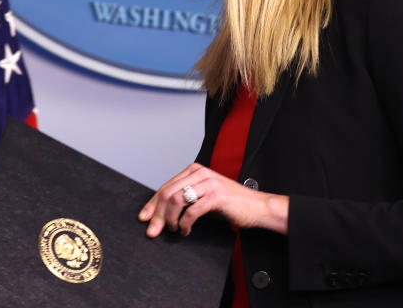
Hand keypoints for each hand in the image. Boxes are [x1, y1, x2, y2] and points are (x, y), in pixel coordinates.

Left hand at [138, 163, 288, 236]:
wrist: (258, 208)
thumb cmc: (231, 204)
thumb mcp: (204, 197)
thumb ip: (186, 199)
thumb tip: (161, 213)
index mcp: (194, 171)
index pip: (166, 187)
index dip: (153, 204)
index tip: (144, 217)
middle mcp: (200, 173)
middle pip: (168, 193)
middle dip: (157, 214)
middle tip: (152, 231)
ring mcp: (208, 183)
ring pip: (176, 200)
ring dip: (171, 219)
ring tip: (174, 230)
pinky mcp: (216, 196)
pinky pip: (191, 210)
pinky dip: (184, 223)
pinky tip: (185, 231)